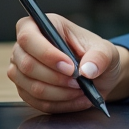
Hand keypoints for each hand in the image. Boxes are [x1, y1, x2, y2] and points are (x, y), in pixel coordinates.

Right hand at [7, 15, 128, 112]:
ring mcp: (22, 69)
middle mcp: (27, 46)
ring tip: (80, 90)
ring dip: (60, 93)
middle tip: (79, 82)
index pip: (28, 37)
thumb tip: (87, 70)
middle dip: (57, 79)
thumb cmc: (97, 55)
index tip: (70, 67)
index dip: (46, 54)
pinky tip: (77, 99)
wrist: (99, 75)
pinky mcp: (25, 89)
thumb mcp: (106, 51)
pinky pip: (37, 103)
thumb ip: (99, 57)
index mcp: (45, 25)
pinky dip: (60, 104)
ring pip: (32, 87)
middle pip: (27, 65)